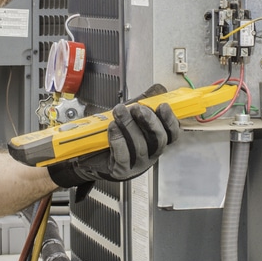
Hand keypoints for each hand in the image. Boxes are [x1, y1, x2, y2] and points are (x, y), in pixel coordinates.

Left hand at [49, 88, 180, 186]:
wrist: (89, 154)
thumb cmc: (112, 136)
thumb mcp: (130, 117)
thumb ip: (145, 103)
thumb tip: (158, 89)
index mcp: (155, 142)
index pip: (172, 134)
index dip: (170, 120)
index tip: (162, 105)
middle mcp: (150, 155)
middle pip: (159, 140)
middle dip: (149, 121)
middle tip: (138, 108)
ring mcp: (137, 165)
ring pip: (140, 146)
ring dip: (129, 126)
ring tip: (119, 112)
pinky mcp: (121, 170)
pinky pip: (123, 156)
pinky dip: (118, 139)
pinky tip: (112, 128)